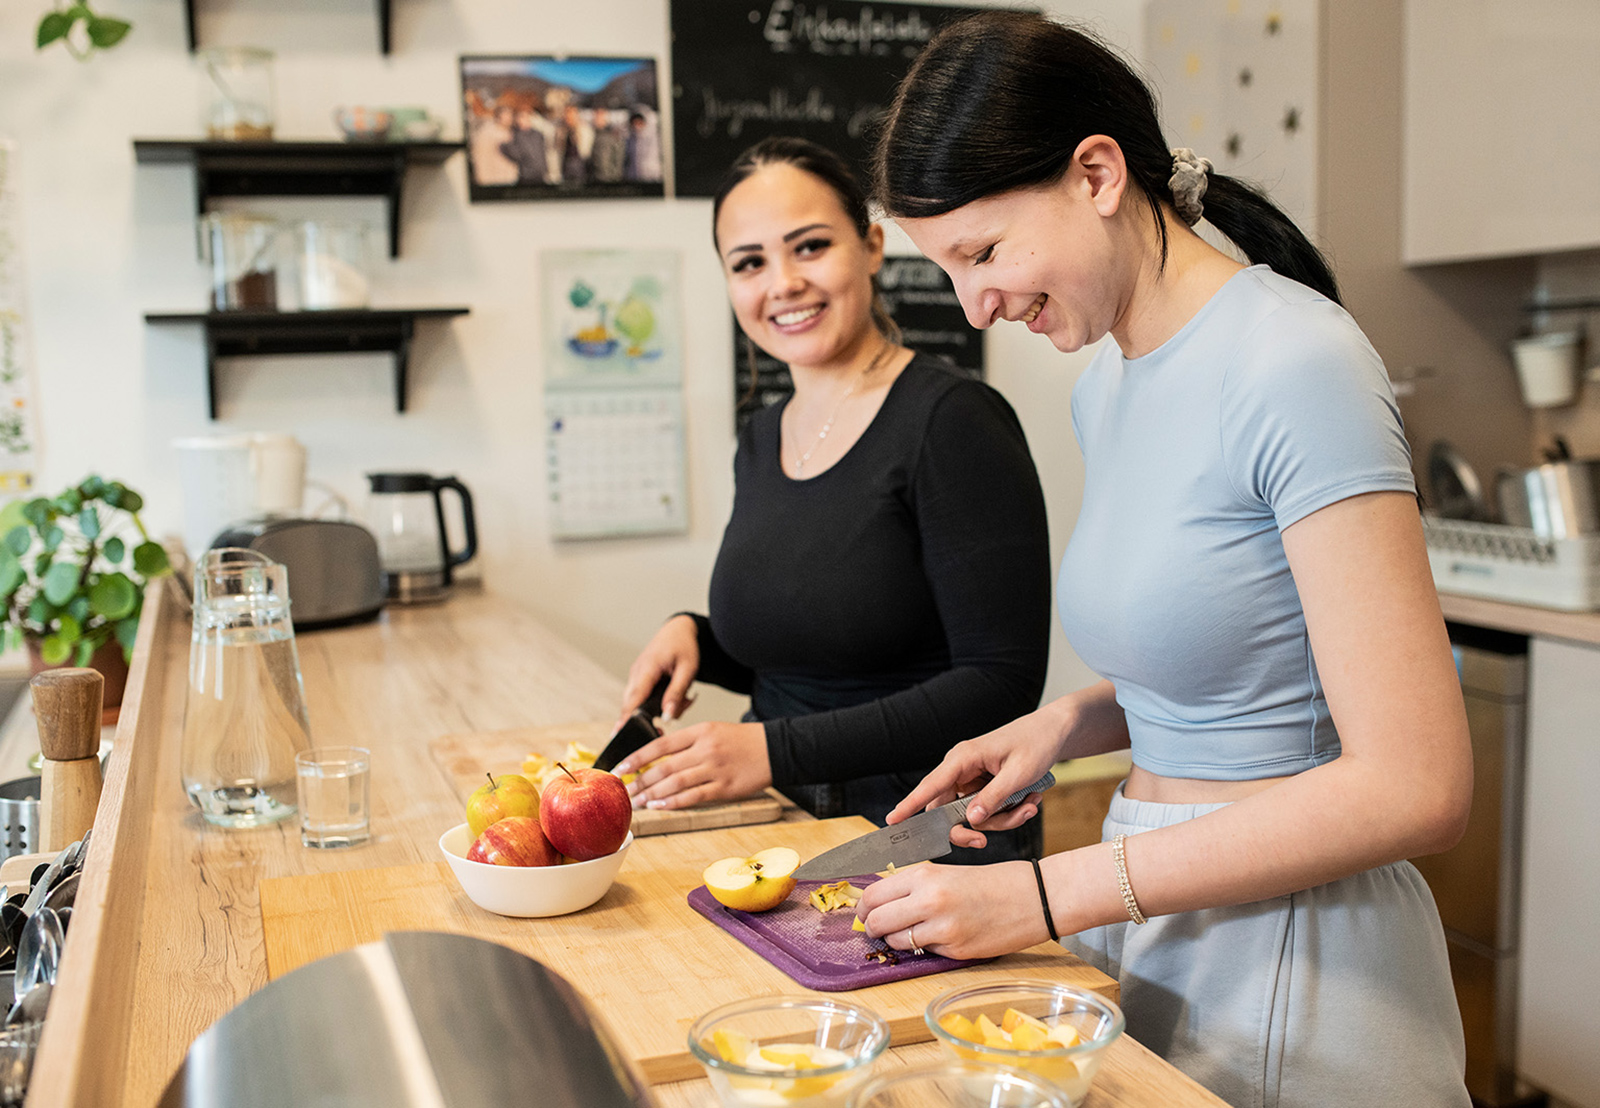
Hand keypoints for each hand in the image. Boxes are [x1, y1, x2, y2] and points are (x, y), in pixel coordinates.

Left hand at [616, 721, 770, 808]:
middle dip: (640, 780)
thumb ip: (687, 742)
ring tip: (638, 801)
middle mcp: (705, 749)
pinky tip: (659, 806)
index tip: (621, 768)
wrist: (774, 749)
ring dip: (652, 794)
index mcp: (700, 732)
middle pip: (664, 767)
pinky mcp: (724, 787)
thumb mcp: (712, 730)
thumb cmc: (742, 740)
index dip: (637, 758)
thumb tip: (657, 759)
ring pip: (675, 783)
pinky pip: (694, 797)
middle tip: (625, 791)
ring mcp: (715, 769)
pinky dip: (673, 803)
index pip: (660, 744)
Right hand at [619, 614, 699, 725]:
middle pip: (632, 705)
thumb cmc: (684, 646)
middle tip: (670, 721)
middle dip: (651, 717)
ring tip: (684, 699)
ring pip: (639, 703)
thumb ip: (676, 694)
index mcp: (647, 668)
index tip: (618, 734)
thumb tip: (667, 717)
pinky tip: (676, 696)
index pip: (633, 699)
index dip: (626, 718)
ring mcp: (636, 676)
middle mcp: (636, 673)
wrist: (678, 629)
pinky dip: (658, 702)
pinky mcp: (639, 679)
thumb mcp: (688, 670)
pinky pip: (643, 698)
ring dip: (659, 708)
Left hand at [856, 861, 1047, 960]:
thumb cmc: (990, 882)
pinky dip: (927, 947)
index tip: (866, 912)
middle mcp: (929, 900)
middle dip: (873, 928)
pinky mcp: (955, 950)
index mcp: (924, 875)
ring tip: (917, 931)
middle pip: (875, 921)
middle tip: (880, 928)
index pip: (872, 895)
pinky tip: (944, 936)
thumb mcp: (945, 874)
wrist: (1032, 897)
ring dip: (899, 940)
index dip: (864, 908)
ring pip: (896, 941)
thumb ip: (912, 888)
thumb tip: (878, 905)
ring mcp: (942, 928)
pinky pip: (924, 952)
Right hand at [884, 703, 1070, 848]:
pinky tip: (1029, 801)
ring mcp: (971, 779)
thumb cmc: (1036, 743)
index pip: (930, 785)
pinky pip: (986, 811)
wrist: (1052, 732)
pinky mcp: (982, 787)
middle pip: (948, 811)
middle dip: (973, 827)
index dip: (910, 805)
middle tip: (984, 841)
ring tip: (1030, 805)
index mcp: (963, 758)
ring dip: (1001, 819)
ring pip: (971, 816)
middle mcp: (961, 769)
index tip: (892, 820)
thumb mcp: (1019, 773)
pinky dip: (1008, 813)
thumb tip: (971, 819)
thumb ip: (994, 797)